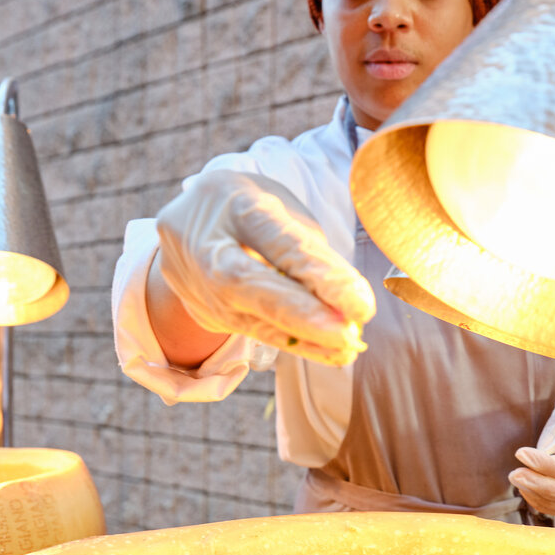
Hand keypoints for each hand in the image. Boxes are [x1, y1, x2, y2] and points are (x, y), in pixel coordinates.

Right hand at [155, 170, 375, 365]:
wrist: (195, 223)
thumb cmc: (257, 212)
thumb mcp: (288, 214)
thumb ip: (312, 255)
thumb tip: (346, 307)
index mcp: (235, 202)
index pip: (278, 243)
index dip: (320, 276)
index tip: (360, 306)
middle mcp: (205, 242)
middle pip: (247, 283)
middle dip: (301, 315)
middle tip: (347, 336)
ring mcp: (195, 282)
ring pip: (249, 317)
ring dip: (303, 338)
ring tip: (346, 348)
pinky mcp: (202, 311)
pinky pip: (250, 331)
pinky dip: (292, 342)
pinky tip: (326, 352)